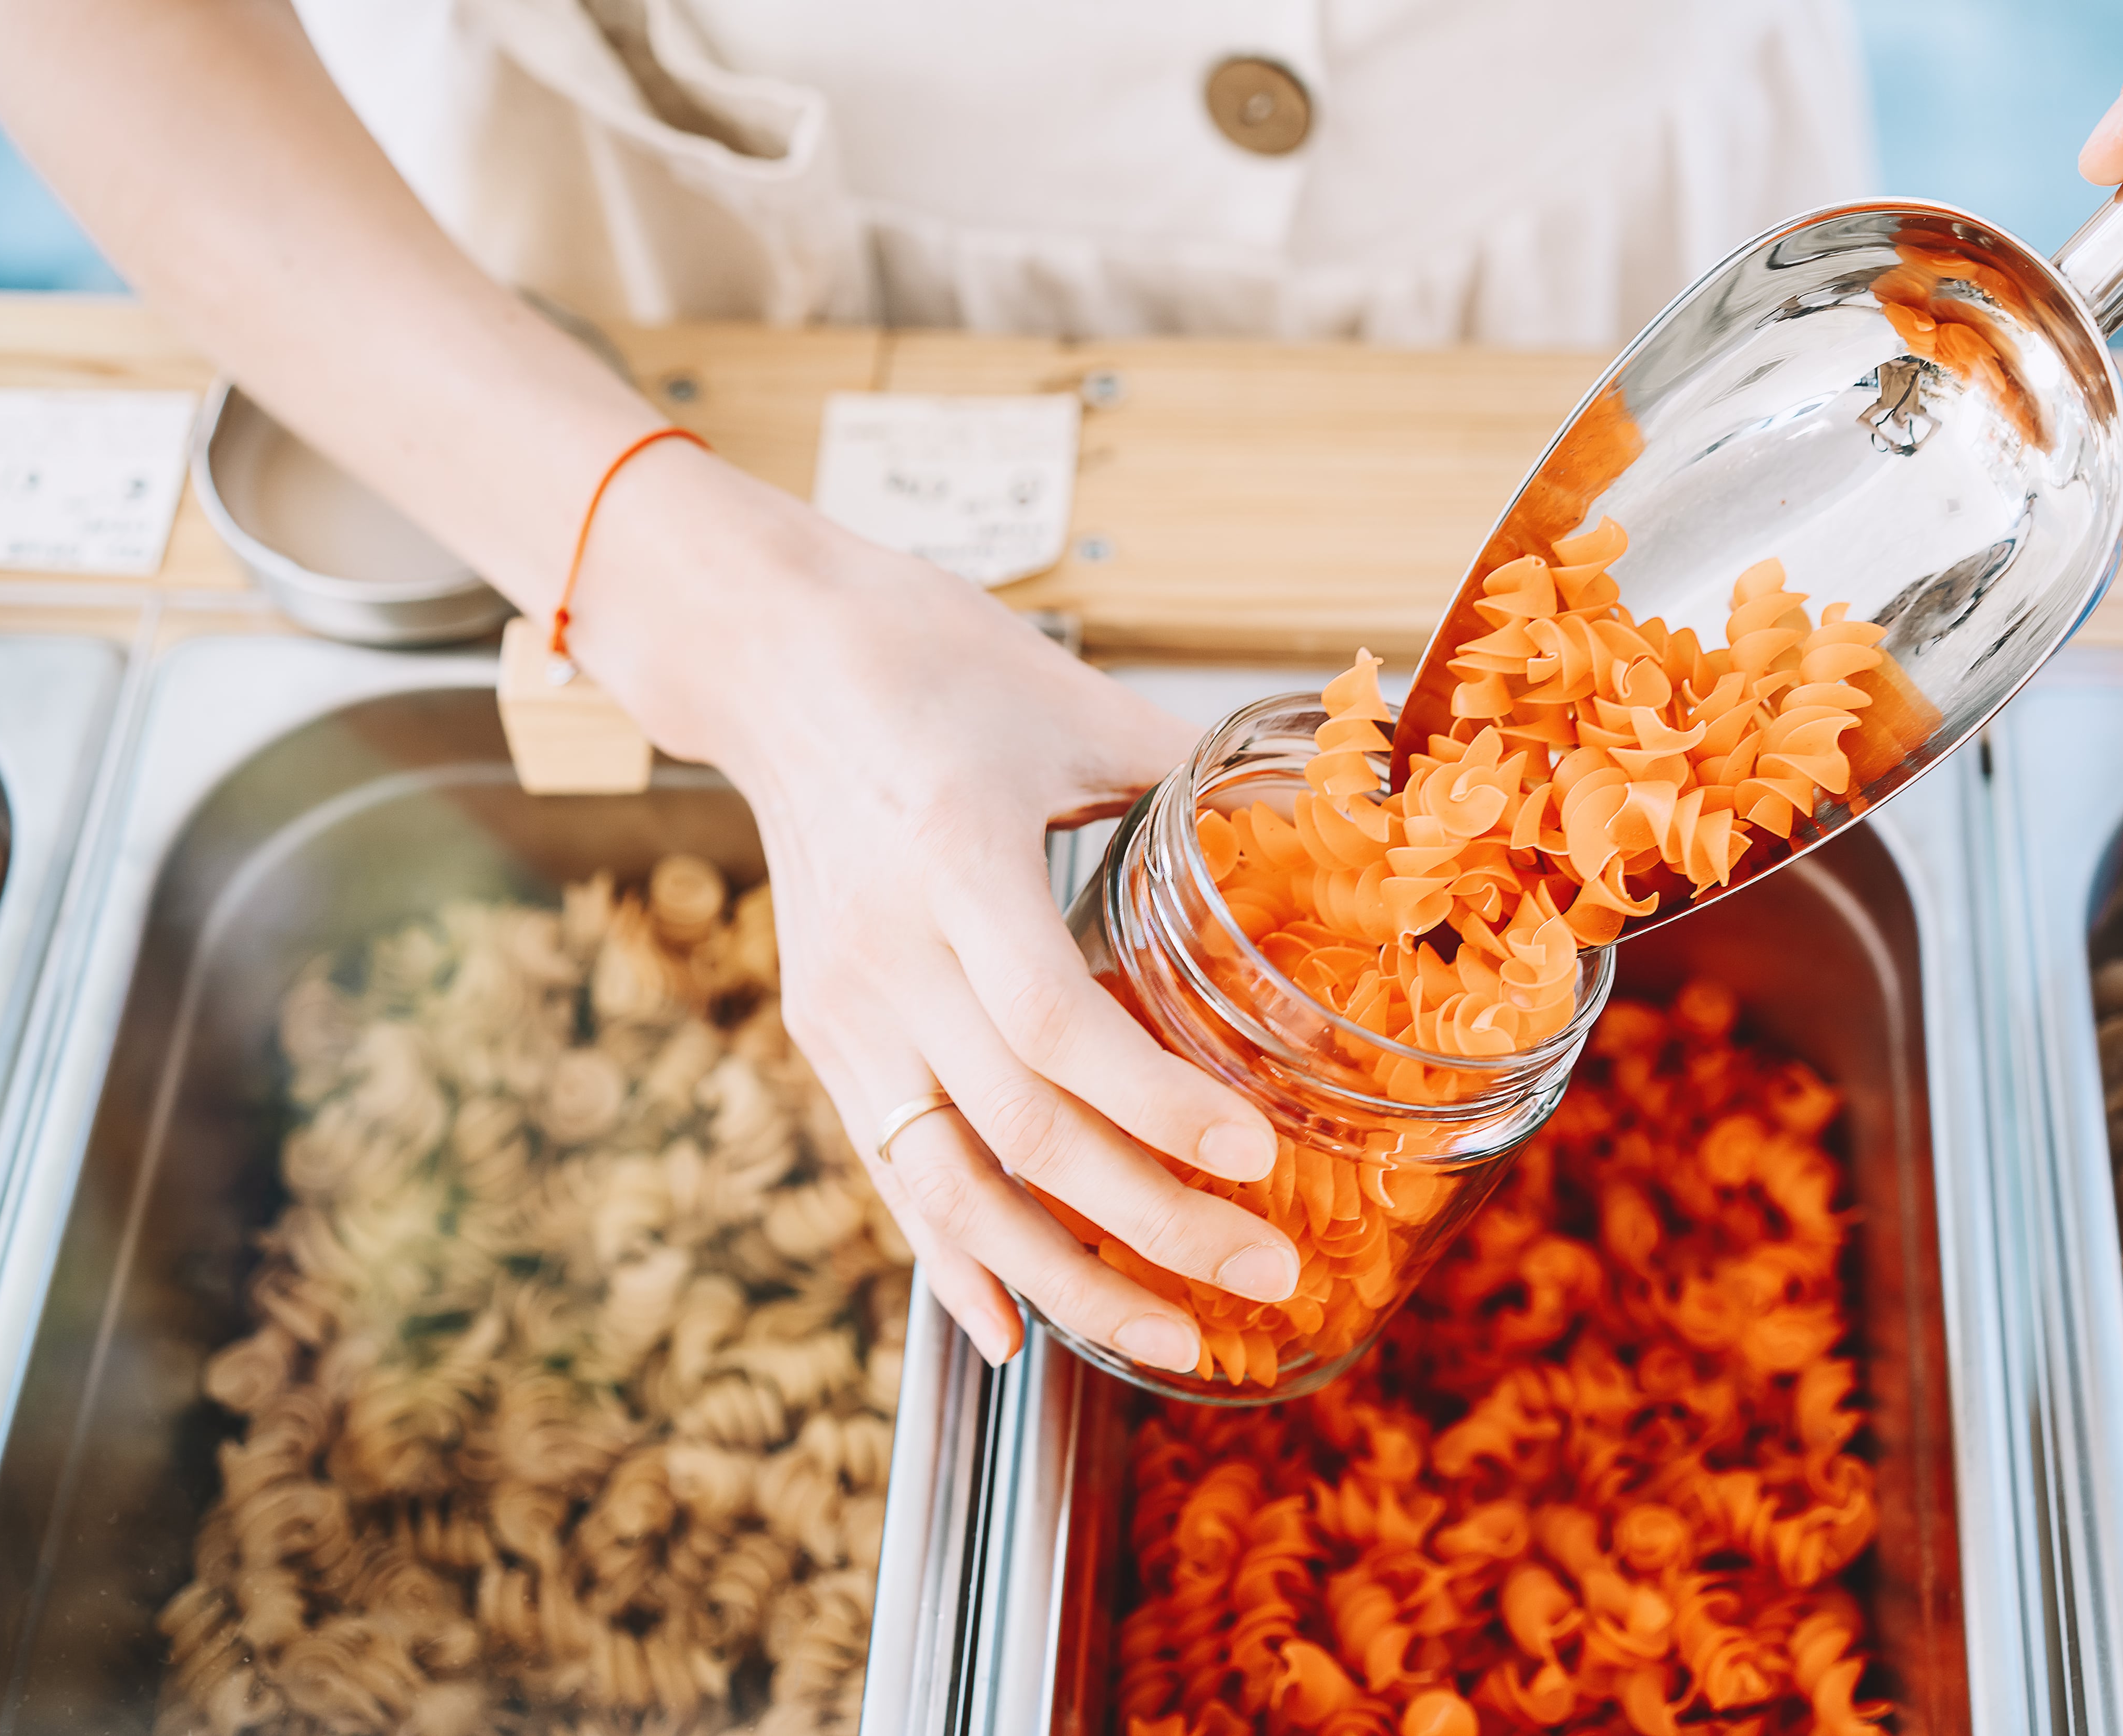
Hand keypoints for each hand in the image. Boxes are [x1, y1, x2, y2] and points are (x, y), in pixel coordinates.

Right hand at [586, 449, 1296, 1369]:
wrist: (776, 661)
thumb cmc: (938, 666)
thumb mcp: (1074, 708)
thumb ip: (1200, 780)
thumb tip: (1347, 813)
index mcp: (954, 860)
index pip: (1054, 1023)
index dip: (1157, 1106)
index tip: (1256, 1160)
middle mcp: (885, 954)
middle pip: (1018, 1130)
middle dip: (1149, 1221)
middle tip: (1265, 1274)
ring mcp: (844, 1009)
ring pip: (950, 1185)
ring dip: (1065, 1278)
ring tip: (1170, 1338)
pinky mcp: (825, 1037)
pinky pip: (893, 1173)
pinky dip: (957, 1261)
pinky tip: (1020, 1328)